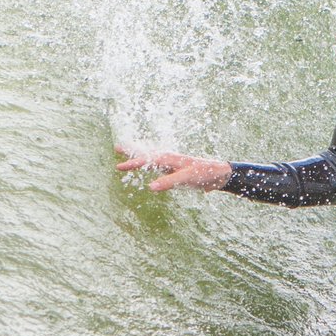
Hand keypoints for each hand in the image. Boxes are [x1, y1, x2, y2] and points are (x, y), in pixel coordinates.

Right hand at [114, 144, 232, 192]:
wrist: (219, 174)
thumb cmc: (204, 173)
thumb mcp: (186, 178)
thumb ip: (168, 182)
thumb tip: (149, 187)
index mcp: (169, 158)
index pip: (146, 160)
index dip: (132, 164)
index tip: (118, 167)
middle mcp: (168, 159)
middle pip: (146, 154)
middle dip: (132, 151)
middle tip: (116, 147)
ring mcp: (171, 165)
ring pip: (151, 159)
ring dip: (139, 157)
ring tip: (127, 155)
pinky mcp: (175, 171)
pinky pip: (158, 167)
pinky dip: (149, 166)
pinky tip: (148, 168)